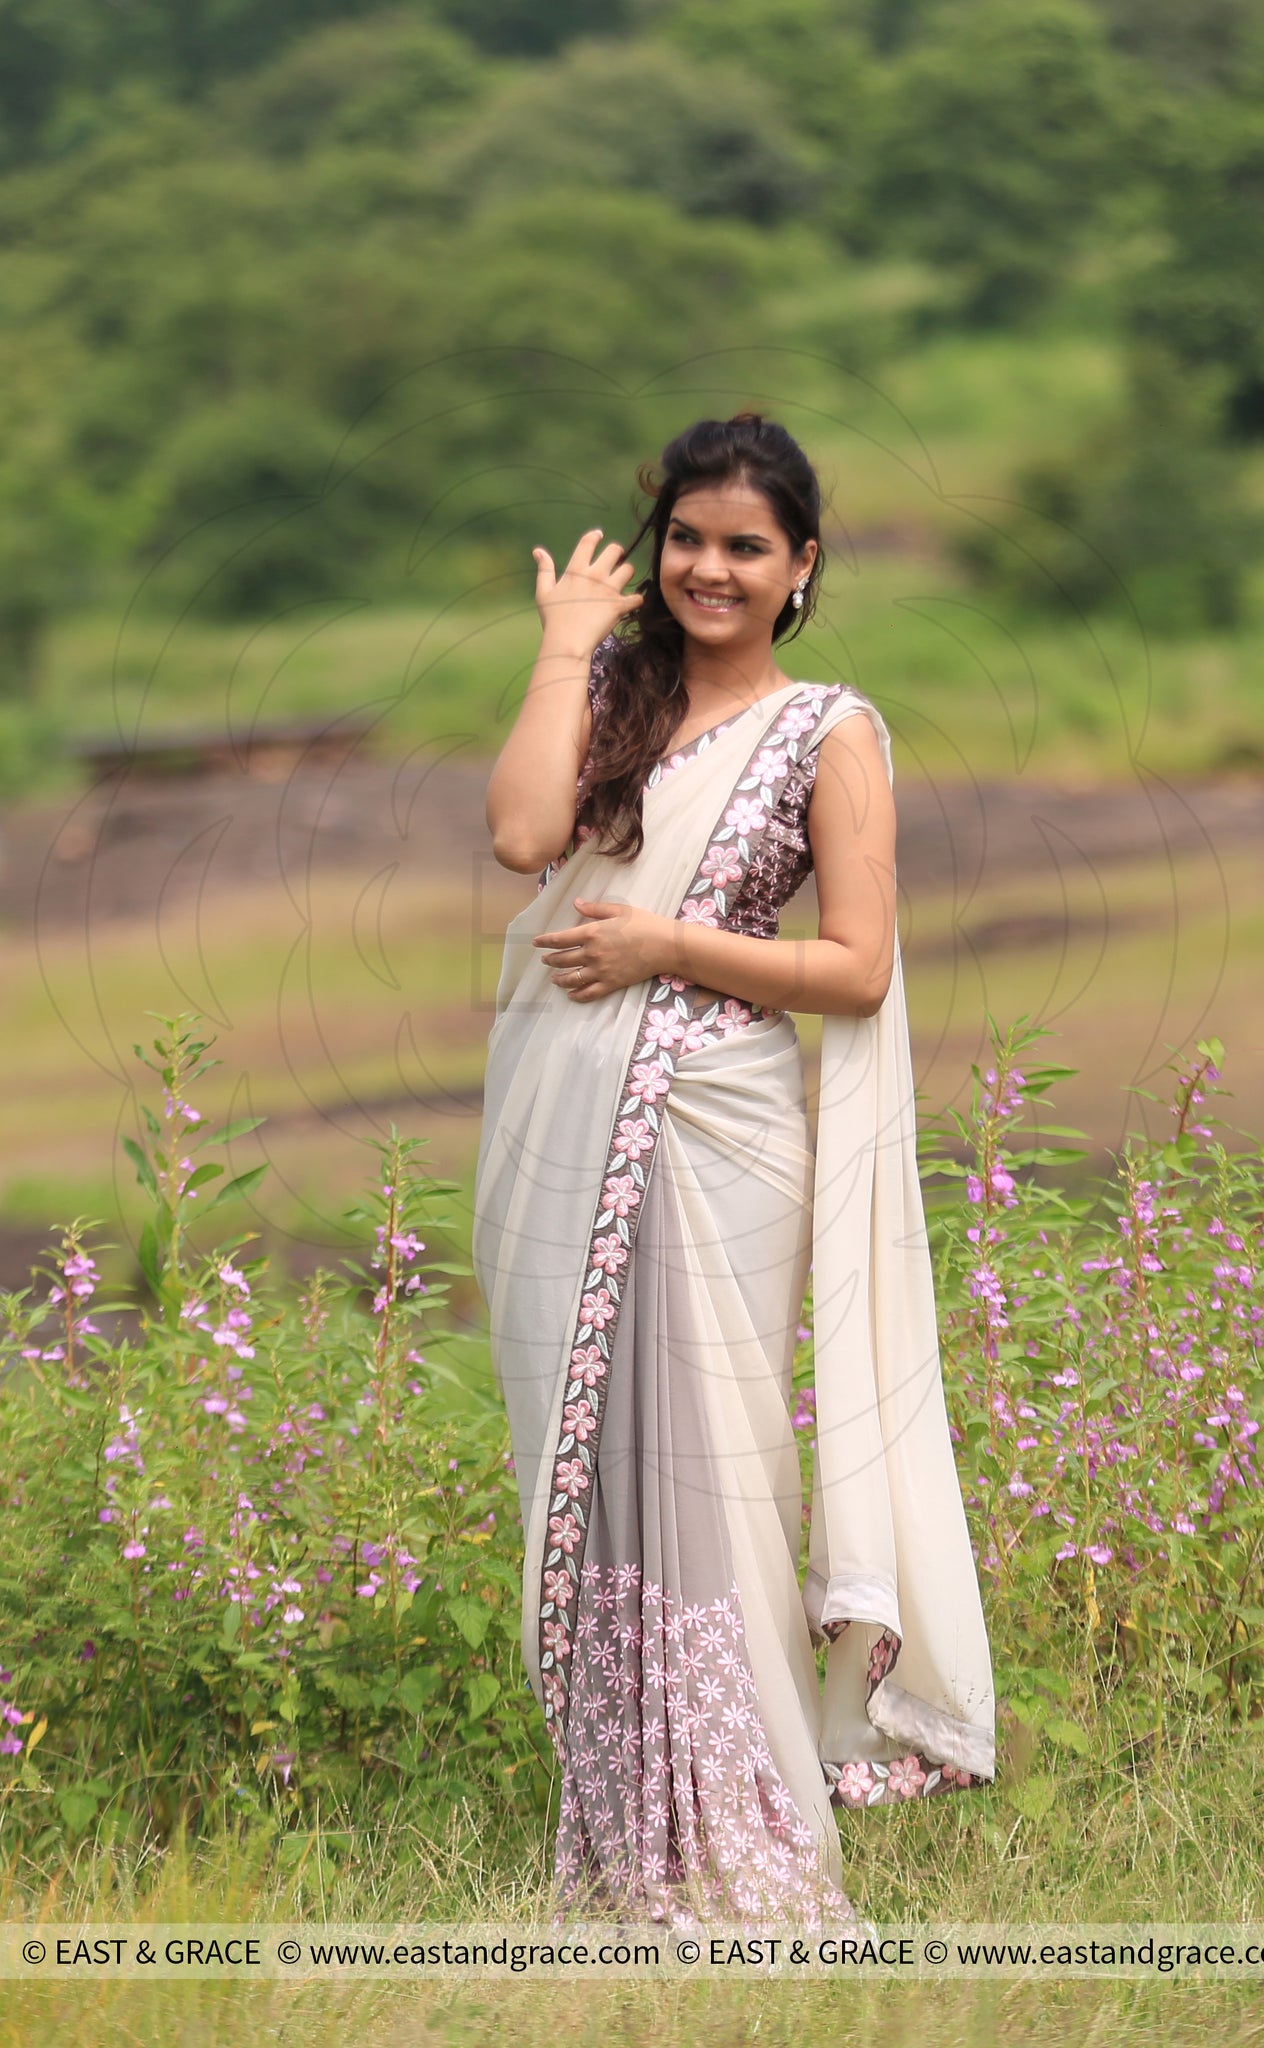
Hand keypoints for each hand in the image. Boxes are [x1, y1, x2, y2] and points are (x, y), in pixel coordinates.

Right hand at [532, 528, 643, 651]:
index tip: (599, 535)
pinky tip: (632, 602)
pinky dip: (636, 600)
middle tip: (616, 560)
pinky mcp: (619, 606)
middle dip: (617, 552)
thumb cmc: (553, 619)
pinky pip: (637, 597)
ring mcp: (609, 590)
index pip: (588, 543)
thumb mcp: (543, 592)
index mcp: (576, 570)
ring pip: (629, 569)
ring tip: (622, 581)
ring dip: (627, 573)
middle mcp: (595, 575)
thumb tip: (538, 551)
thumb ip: (544, 569)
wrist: (567, 642)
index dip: (595, 536)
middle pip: (615, 550)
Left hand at [533, 897, 667, 1001]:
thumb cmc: (644, 924)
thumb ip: (595, 909)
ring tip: (554, 979)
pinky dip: (577, 995)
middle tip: (545, 960)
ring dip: (559, 979)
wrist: (666, 946)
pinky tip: (571, 995)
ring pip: (572, 978)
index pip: (560, 939)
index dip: (545, 941)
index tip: (536, 943)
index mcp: (592, 933)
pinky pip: (589, 993)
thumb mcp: (619, 910)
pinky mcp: (612, 983)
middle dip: (550, 960)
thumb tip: (576, 904)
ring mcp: (601, 971)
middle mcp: (592, 953)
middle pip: (563, 959)